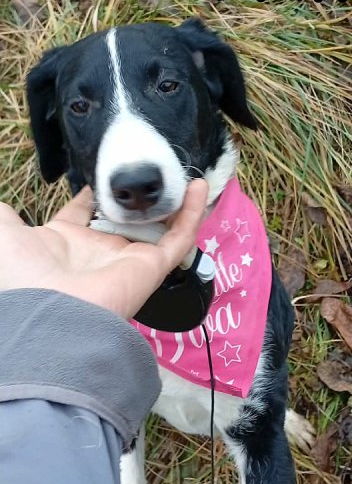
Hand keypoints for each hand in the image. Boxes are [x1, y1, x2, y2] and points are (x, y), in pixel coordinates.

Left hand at [0, 180, 207, 318]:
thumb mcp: (6, 235)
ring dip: (175, 203)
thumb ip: (6, 217)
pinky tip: (199, 187)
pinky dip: (193, 213)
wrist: (47, 311)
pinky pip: (180, 238)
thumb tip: (1, 206)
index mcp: (68, 243)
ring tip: (184, 174)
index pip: (86, 213)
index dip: (94, 194)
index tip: (103, 174)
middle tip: (152, 172)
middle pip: (128, 221)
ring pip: (161, 228)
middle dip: (140, 198)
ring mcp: (130, 260)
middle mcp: (101, 252)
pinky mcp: (153, 267)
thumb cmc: (25, 276)